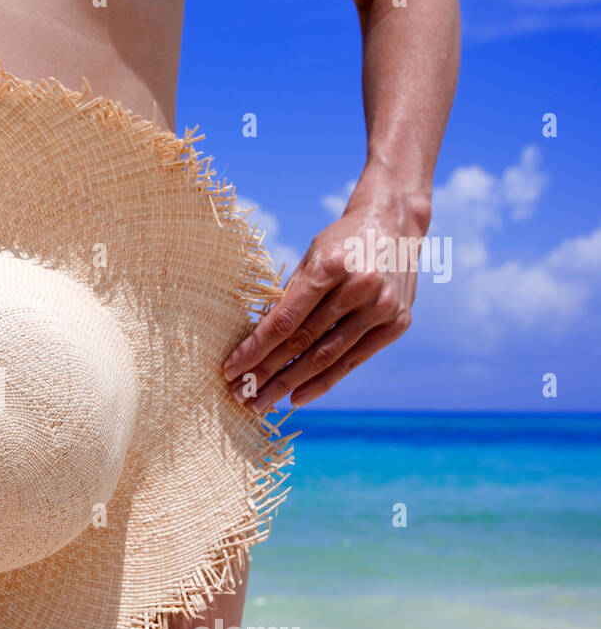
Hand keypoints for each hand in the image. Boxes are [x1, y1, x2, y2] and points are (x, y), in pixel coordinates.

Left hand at [222, 169, 427, 411]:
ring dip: (289, 385)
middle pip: (303, 343)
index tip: (230, 369)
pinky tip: (296, 397)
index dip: (255, 349)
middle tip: (240, 395)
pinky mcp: (397, 324)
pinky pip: (352, 361)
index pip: (284, 320)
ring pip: (326, 358)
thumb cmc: (341, 243)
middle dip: (266, 373)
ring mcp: (383, 308)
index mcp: (331, 266)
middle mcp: (360, 288)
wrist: (396, 224)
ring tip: (261, 403)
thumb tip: (255, 343)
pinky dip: (323, 382)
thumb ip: (289, 297)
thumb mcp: (311, 258)